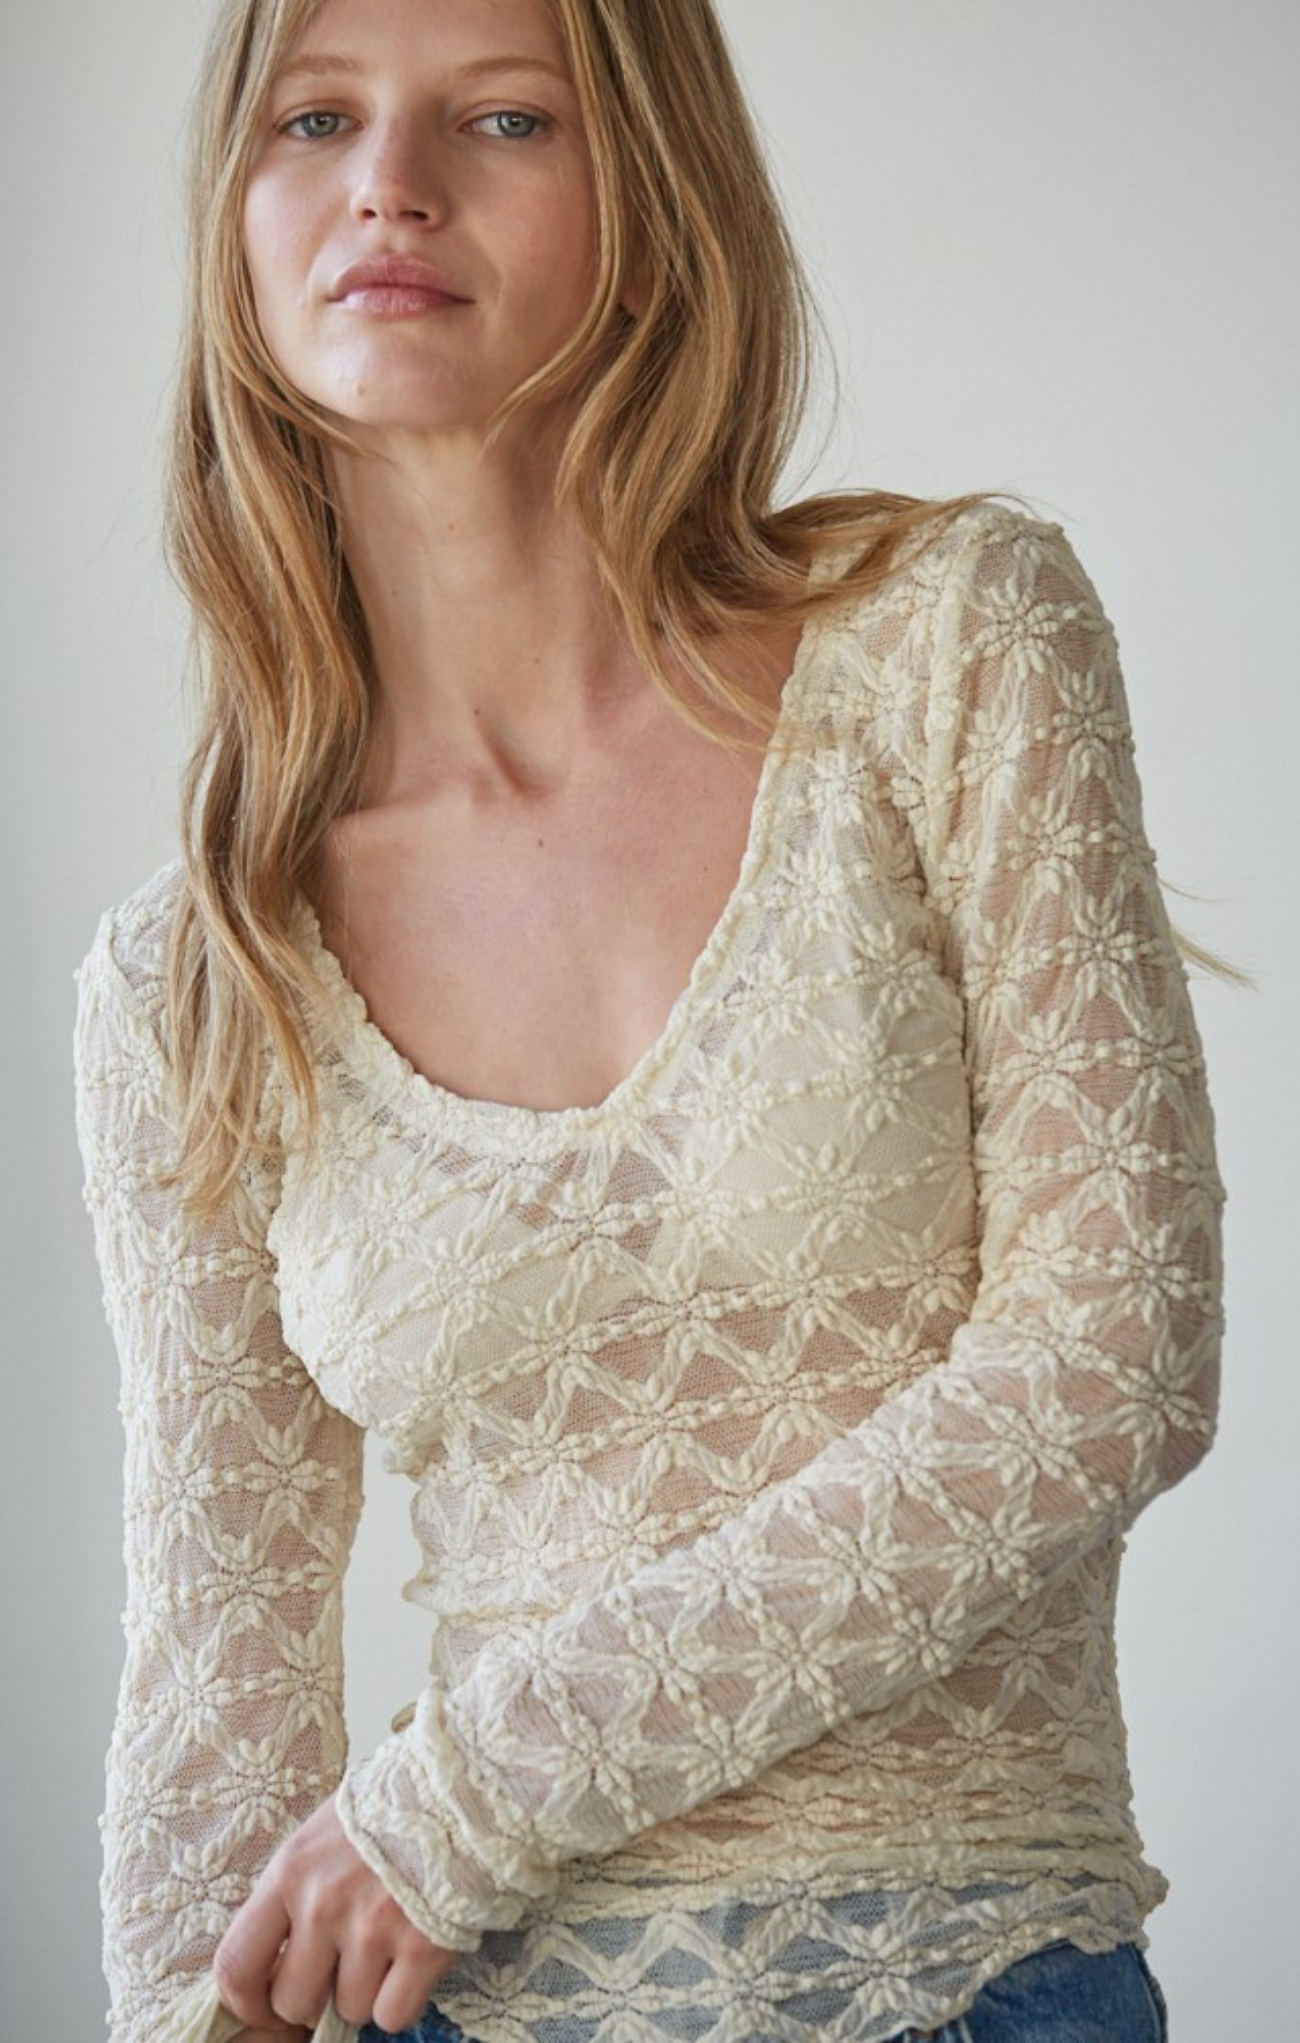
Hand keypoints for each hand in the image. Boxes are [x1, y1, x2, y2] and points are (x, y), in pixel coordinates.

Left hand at [215, 1800, 459, 2033]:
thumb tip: (276, 1959)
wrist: (461, 1788)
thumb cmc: (388, 1808)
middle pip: (293, 2001)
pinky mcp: (422, 1948)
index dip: (247, 2001)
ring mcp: (374, 1929)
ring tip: (388, 1943)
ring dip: (366, 1991)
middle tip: (341, 1966)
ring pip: (350, 2010)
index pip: (235, 1964)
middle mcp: (324, 1904)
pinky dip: (402, 2000)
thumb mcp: (321, 1835)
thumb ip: (293, 1892)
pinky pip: (393, 2014)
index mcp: (290, 1871)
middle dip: (316, 1995)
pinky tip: (413, 1959)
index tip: (263, 2006)